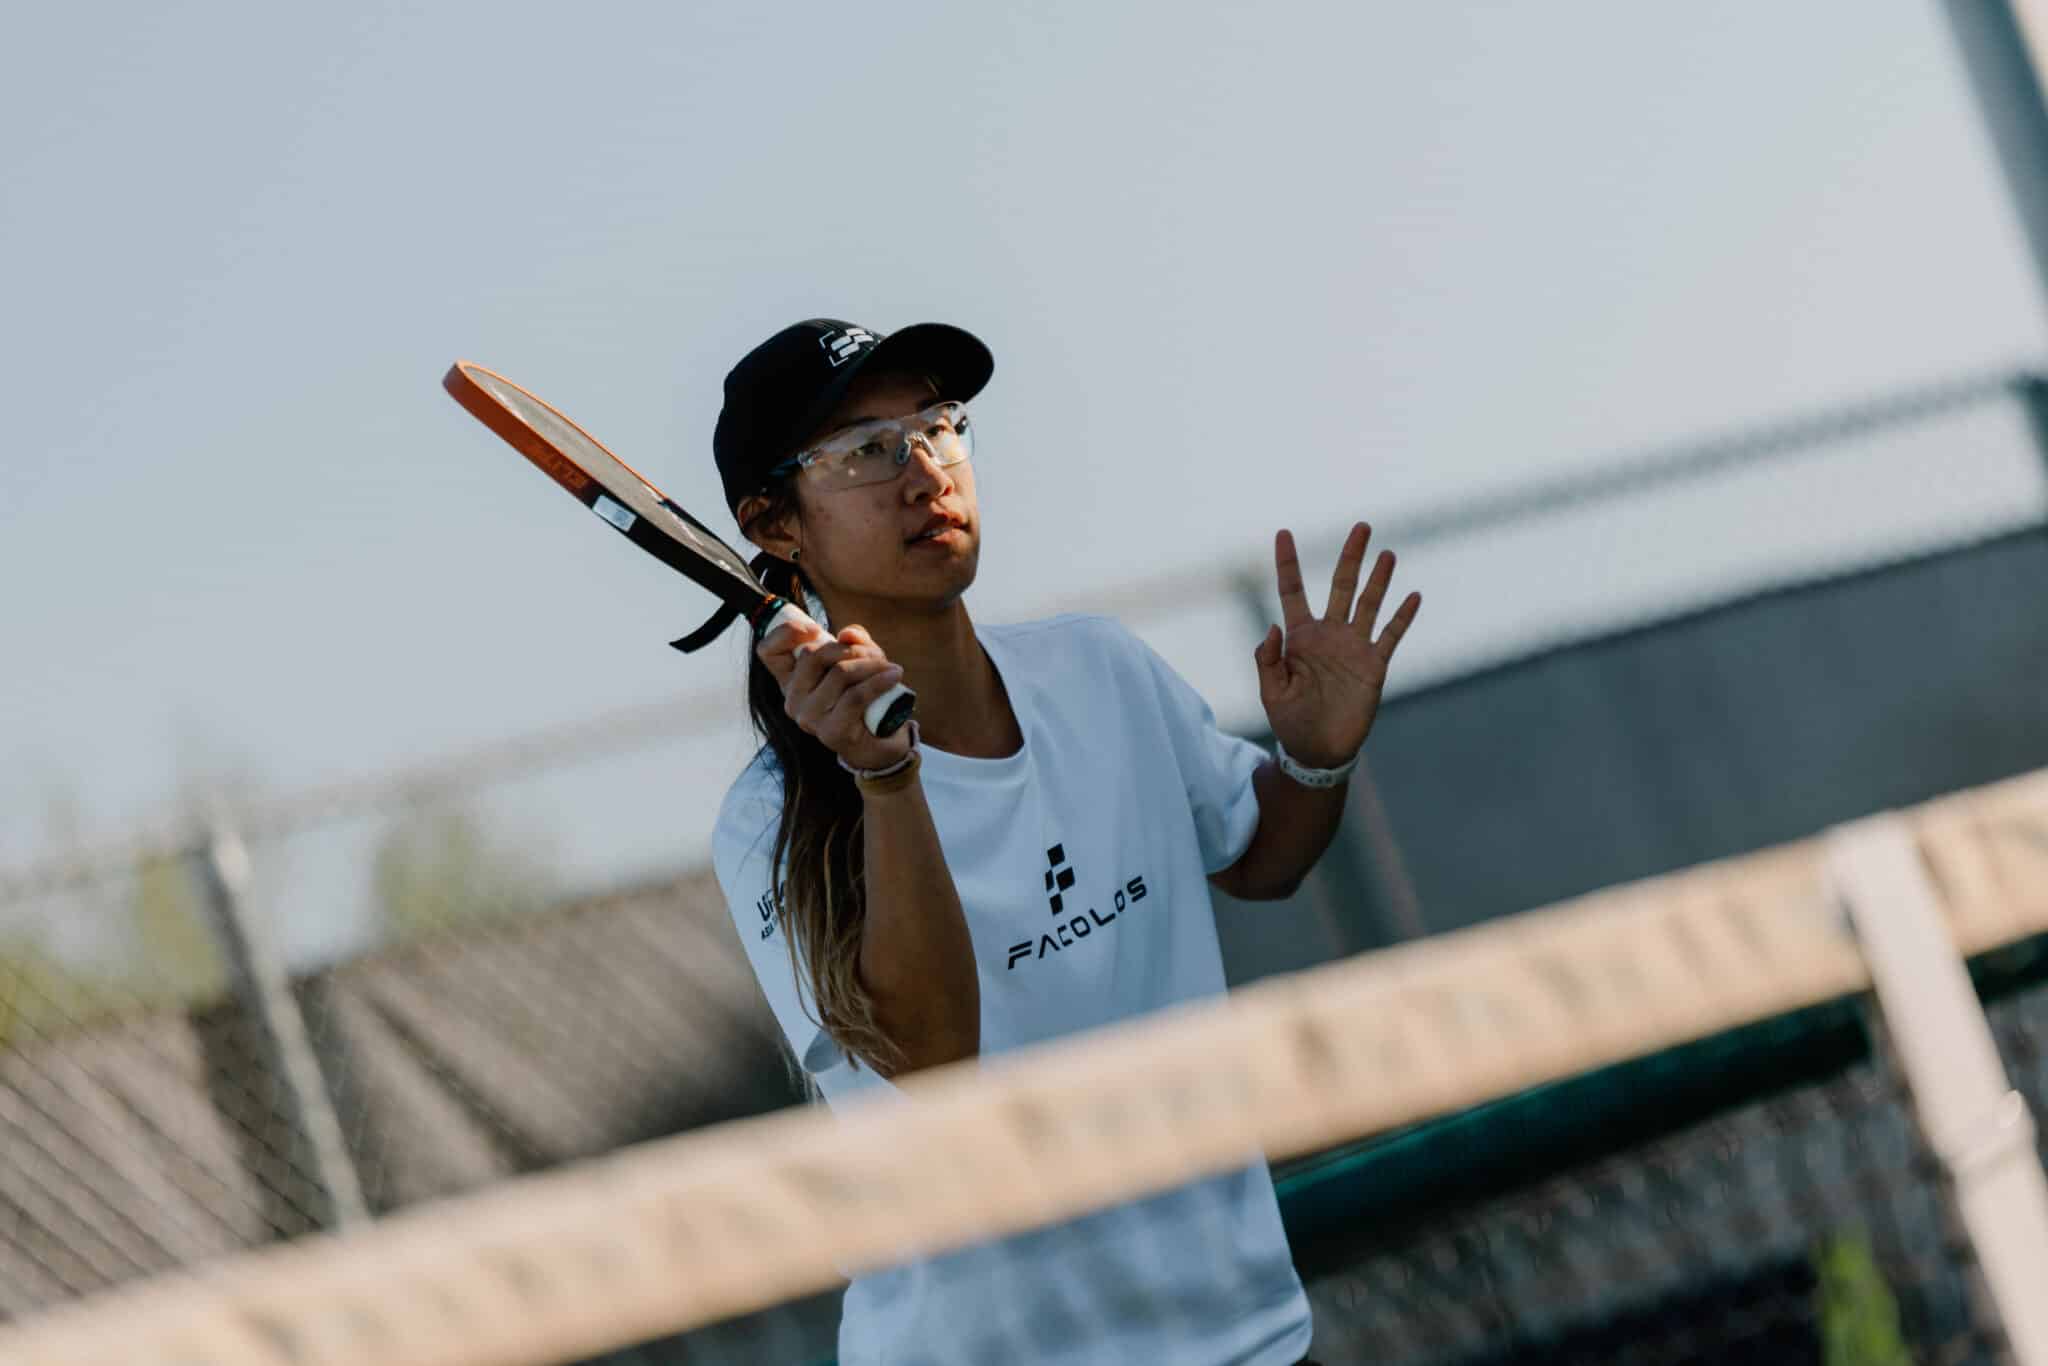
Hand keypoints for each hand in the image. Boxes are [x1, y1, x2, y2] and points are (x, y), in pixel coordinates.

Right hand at [756, 621, 912, 772]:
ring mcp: (809, 719)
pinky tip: (894, 675)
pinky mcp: (832, 732)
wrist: (881, 742)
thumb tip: (848, 634)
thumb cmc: (865, 697)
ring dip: (871, 664)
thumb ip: (852, 642)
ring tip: (888, 668)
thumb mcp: (859, 661)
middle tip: (875, 656)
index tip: (815, 628)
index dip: (785, 632)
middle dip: (850, 648)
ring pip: (839, 673)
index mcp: (791, 682)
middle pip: (813, 654)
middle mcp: (793, 701)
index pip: (768, 651)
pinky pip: (856, 696)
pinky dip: (879, 681)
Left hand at [1255, 522, 1420, 768]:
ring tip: (1387, 553)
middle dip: (1350, 556)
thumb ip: (1267, 659)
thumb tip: (1272, 626)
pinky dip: (1402, 617)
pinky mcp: (1374, 665)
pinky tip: (1413, 596)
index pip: (1292, 590)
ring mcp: (1353, 647)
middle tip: (1361, 527)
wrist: (1318, 750)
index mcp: (1299, 637)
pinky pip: (1390, 636)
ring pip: (1369, 604)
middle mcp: (1329, 634)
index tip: (1283, 532)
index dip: (1287, 562)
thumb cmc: (1290, 722)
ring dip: (1378, 579)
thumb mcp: (1271, 692)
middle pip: (1340, 586)